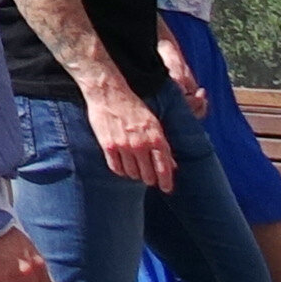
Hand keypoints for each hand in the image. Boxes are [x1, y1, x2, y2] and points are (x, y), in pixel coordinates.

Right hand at [87, 73, 173, 188]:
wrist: (108, 92)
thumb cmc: (133, 106)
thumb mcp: (154, 124)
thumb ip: (162, 146)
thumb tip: (173, 166)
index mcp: (156, 138)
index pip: (164, 169)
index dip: (166, 182)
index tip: (165, 189)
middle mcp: (141, 144)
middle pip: (148, 175)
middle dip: (149, 179)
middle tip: (148, 178)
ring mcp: (124, 146)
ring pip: (132, 173)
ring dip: (134, 174)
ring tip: (134, 168)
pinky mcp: (108, 145)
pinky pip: (116, 168)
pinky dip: (120, 170)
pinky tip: (121, 165)